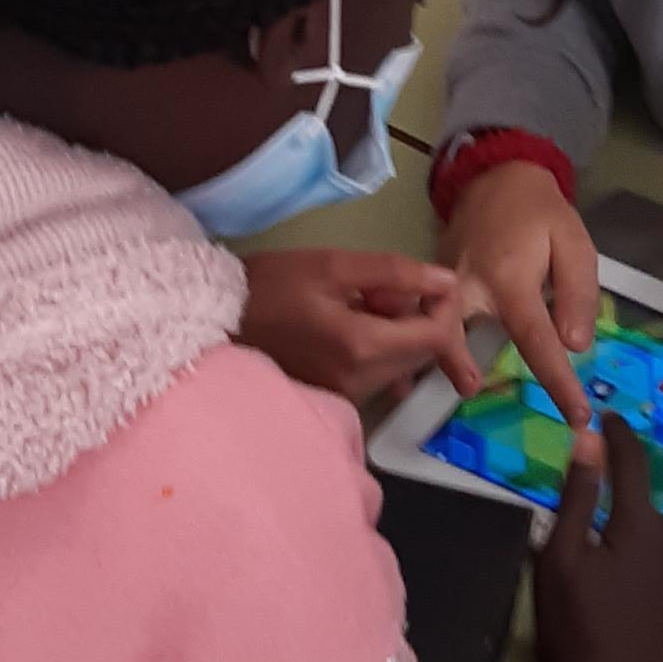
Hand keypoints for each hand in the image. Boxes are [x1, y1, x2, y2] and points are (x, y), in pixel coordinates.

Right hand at [236, 246, 482, 412]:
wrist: (216, 319)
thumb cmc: (271, 284)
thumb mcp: (334, 264)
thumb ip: (395, 272)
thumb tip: (446, 282)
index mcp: (363, 346)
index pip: (437, 336)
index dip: (444, 307)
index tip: (427, 283)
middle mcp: (361, 380)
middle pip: (423, 353)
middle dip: (420, 318)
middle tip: (383, 288)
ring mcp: (347, 394)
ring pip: (403, 364)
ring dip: (399, 333)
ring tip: (362, 302)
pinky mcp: (335, 397)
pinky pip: (379, 375)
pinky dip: (381, 350)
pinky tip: (357, 326)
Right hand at [443, 160, 600, 443]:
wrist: (495, 176)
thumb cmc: (541, 213)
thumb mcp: (575, 245)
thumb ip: (577, 295)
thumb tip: (573, 345)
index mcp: (510, 279)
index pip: (535, 342)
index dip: (557, 384)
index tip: (576, 417)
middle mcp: (468, 285)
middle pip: (449, 335)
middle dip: (454, 364)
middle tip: (470, 391)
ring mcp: (442, 283)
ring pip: (426, 326)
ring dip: (429, 356)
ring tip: (441, 385)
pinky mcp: (430, 281)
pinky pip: (420, 314)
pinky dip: (418, 337)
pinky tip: (417, 363)